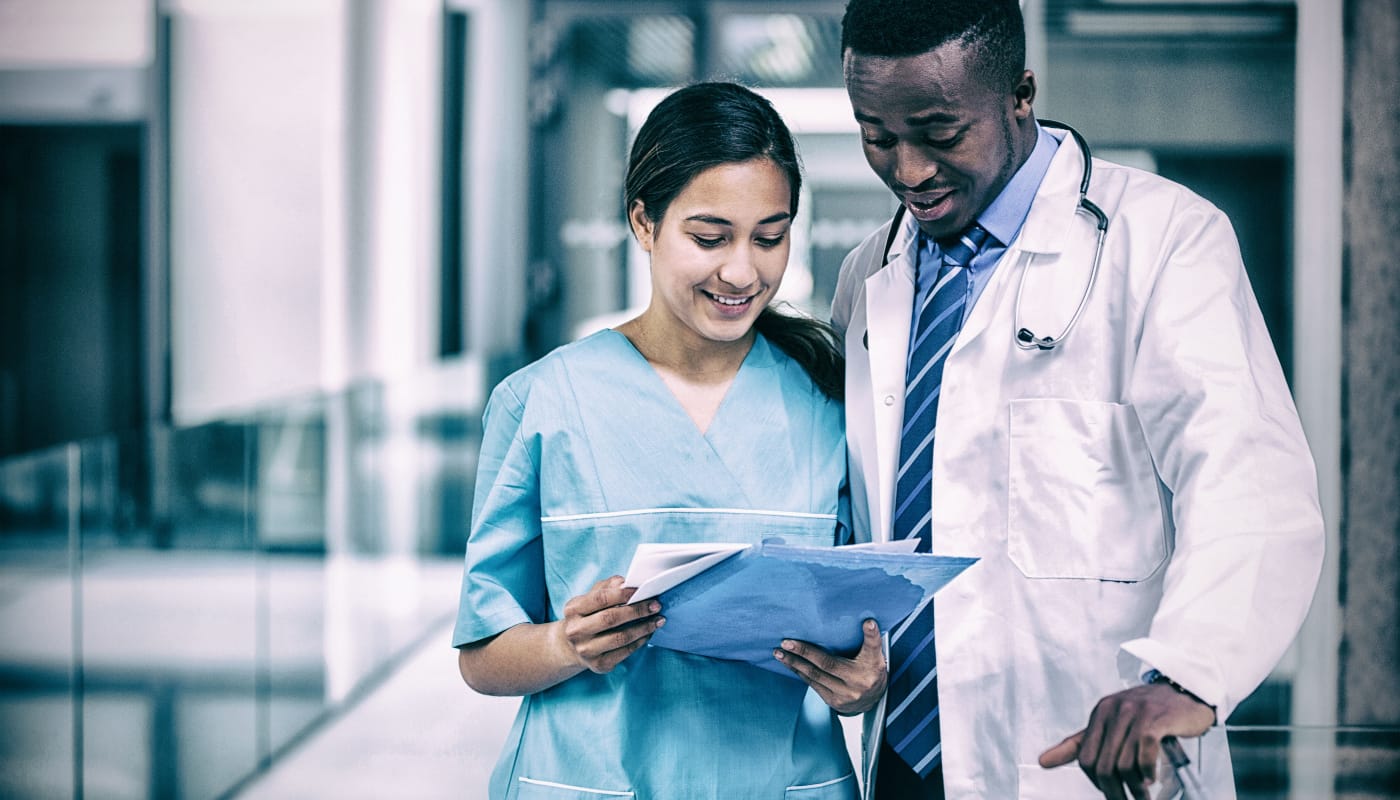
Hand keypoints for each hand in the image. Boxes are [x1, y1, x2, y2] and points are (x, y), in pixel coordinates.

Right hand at [558, 576, 663, 673]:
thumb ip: (607, 587)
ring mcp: (586, 650)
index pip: (600, 599)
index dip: (623, 594)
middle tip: (656, 605)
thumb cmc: (587, 616)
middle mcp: (576, 631)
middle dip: (637, 610)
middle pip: (611, 618)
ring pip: (620, 638)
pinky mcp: (599, 665)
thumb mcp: (590, 598)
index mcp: (573, 610)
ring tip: (658, 620)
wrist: (572, 647)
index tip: (642, 590)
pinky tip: (649, 633)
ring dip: (644, 628)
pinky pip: (625, 652)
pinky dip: (640, 641)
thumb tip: (626, 583)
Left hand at [774, 619, 887, 714]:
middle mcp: (858, 682)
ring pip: (815, 675)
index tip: (868, 623)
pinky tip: (789, 664)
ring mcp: (844, 694)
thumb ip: (871, 640)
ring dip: (794, 663)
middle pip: (828, 663)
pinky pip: (812, 684)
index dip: (871, 635)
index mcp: (872, 666)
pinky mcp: (833, 701)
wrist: (874, 703)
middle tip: (786, 642)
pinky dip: (800, 672)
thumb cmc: (871, 672)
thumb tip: (868, 621)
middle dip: (804, 652)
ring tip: (780, 653)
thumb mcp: (876, 656)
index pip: (872, 647)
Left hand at [1038, 682, 1215, 799]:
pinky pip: (1145, 754)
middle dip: (1114, 792)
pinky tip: (1152, 777)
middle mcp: (1113, 710)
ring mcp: (1135, 713)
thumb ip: (1077, 744)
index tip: (1111, 792)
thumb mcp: (1109, 724)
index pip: (1085, 759)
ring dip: (1134, 788)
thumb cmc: (1148, 713)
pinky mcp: (1156, 719)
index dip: (1097, 782)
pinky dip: (1148, 772)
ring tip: (1143, 794)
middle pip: (1103, 766)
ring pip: (1124, 765)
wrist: (1185, 693)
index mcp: (1100, 713)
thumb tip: (1042, 762)